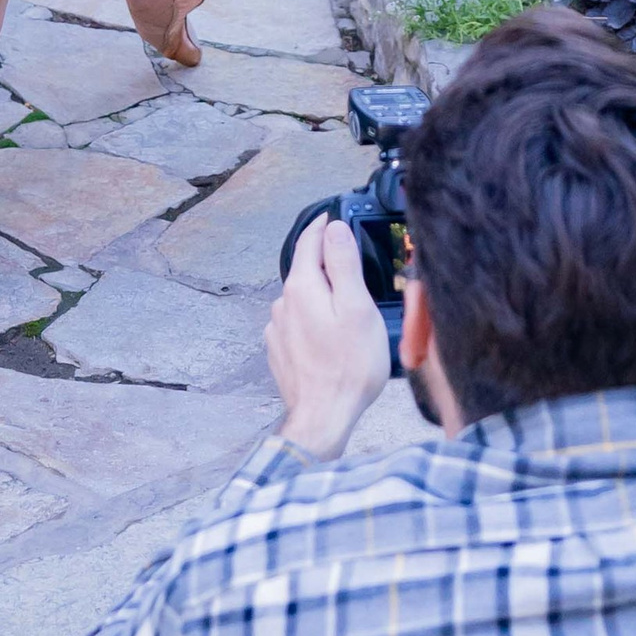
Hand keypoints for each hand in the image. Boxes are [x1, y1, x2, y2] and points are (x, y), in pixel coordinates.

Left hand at [266, 214, 390, 462]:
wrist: (323, 419)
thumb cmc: (348, 366)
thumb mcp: (357, 307)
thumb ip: (344, 264)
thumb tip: (334, 228)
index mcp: (302, 287)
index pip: (309, 241)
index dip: (324, 226)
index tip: (335, 217)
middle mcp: (283, 304)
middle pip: (305, 269)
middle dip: (326, 263)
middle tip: (351, 262)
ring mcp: (278, 330)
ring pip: (301, 298)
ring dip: (320, 294)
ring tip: (346, 305)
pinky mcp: (280, 353)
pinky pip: (297, 324)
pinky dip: (313, 320)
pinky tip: (330, 336)